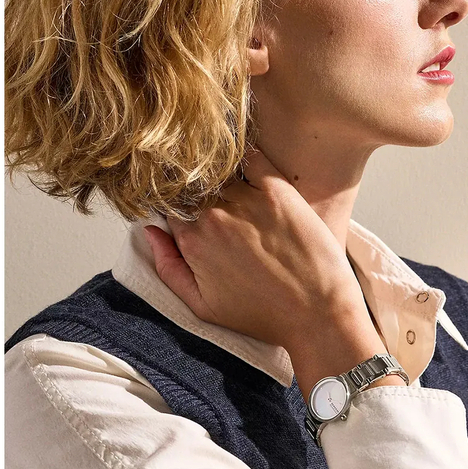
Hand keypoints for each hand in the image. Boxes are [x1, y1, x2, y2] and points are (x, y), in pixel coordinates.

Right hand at [143, 148, 379, 355]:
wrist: (317, 315)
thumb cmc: (263, 314)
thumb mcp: (202, 306)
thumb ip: (168, 268)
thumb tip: (150, 231)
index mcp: (194, 241)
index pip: (173, 206)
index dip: (181, 205)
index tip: (193, 206)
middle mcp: (215, 216)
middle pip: (195, 187)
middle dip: (199, 188)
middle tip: (217, 194)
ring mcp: (248, 202)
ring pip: (221, 172)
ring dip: (221, 171)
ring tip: (230, 176)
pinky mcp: (279, 192)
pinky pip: (253, 158)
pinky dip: (246, 153)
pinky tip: (246, 156)